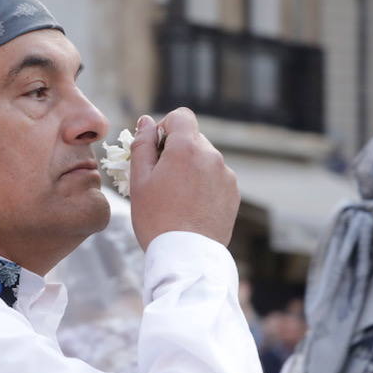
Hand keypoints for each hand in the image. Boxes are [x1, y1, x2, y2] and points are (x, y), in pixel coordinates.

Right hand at [128, 108, 237, 248]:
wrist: (186, 256)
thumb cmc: (156, 218)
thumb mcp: (139, 180)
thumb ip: (142, 145)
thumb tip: (146, 122)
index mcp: (187, 148)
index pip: (181, 116)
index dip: (165, 127)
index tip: (156, 149)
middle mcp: (212, 156)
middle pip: (193, 139)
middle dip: (176, 152)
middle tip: (161, 181)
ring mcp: (226, 176)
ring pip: (204, 160)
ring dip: (191, 170)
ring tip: (176, 199)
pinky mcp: (233, 194)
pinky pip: (215, 178)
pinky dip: (203, 186)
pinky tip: (191, 208)